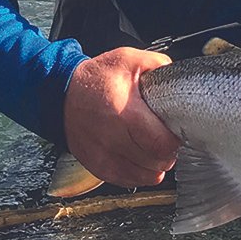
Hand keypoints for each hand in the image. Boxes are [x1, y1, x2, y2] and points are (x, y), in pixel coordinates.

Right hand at [63, 47, 178, 188]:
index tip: (173, 130)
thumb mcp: (128, 59)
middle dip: (167, 151)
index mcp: (125, 113)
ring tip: (150, 146)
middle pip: (157, 162)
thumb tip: (178, 78)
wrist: (62, 94)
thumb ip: (158, 65)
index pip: (162, 144)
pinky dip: (140, 172)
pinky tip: (139, 156)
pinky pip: (131, 181)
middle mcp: (113, 139)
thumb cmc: (96, 78)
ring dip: (155, 164)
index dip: (174, 139)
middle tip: (162, 136)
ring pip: (147, 176)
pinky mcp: (99, 167)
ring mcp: (104, 157)